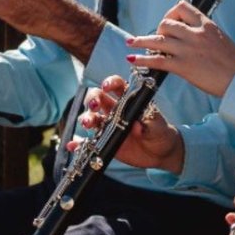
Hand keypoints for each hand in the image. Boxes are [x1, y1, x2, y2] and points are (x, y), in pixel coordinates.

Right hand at [70, 74, 184, 172]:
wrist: (161, 152)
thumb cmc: (161, 132)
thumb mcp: (159, 126)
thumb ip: (149, 122)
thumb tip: (137, 124)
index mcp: (129, 101)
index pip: (117, 86)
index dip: (110, 82)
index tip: (107, 86)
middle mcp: (115, 110)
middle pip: (97, 98)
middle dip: (92, 99)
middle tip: (94, 105)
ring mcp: (107, 126)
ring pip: (90, 117)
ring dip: (86, 118)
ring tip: (89, 124)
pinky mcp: (104, 142)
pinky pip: (87, 141)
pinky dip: (78, 143)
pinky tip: (73, 144)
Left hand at [122, 1, 234, 96]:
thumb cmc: (233, 62)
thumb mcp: (220, 39)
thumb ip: (204, 34)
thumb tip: (189, 35)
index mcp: (206, 25)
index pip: (183, 8)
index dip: (171, 13)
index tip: (168, 20)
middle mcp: (195, 34)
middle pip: (167, 23)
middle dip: (158, 30)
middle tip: (157, 39)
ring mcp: (188, 50)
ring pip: (158, 40)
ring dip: (141, 41)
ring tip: (131, 42)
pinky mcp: (183, 66)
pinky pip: (158, 60)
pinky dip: (143, 60)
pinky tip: (133, 60)